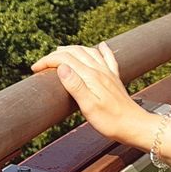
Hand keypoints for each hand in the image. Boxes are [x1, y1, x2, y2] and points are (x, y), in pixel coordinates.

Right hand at [31, 41, 151, 146]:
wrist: (134, 126)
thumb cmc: (111, 121)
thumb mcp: (89, 107)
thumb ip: (75, 85)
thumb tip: (61, 67)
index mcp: (91, 76)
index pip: (65, 60)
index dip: (47, 61)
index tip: (35, 69)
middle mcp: (100, 70)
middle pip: (75, 52)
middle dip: (56, 54)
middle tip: (43, 62)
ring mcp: (108, 73)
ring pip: (89, 52)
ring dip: (73, 49)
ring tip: (62, 51)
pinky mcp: (115, 78)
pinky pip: (108, 57)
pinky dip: (102, 49)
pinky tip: (101, 45)